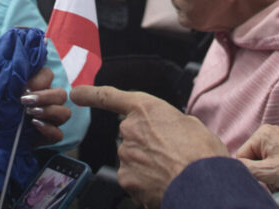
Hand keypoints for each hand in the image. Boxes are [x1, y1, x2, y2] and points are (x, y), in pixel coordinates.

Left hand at [20, 66, 71, 144]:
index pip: (48, 75)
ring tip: (29, 113)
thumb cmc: (1, 110)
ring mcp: (52, 119)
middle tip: (24, 100)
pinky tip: (35, 125)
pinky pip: (58, 134)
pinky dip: (48, 129)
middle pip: (61, 94)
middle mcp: (50, 102)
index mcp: (40, 87)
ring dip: (49, 111)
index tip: (23, 87)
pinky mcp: (50, 136)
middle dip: (44, 96)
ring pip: (65, 113)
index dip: (39, 79)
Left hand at [71, 85, 227, 208]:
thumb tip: (167, 131)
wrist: (203, 183)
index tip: (76, 94)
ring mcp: (126, 155)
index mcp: (147, 109)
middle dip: (144, 145)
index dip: (90, 95)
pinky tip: (162, 183)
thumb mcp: (190, 125)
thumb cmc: (202, 153)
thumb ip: (169, 123)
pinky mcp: (126, 178)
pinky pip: (132, 180)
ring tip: (170, 170)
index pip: (110, 97)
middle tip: (168, 154)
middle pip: (130, 136)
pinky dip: (144, 183)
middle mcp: (131, 129)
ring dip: (146, 165)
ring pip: (131, 159)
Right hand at [235, 124, 278, 193]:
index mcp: (262, 134)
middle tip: (275, 179)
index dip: (249, 170)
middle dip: (261, 173)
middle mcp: (269, 132)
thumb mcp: (267, 172)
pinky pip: (273, 161)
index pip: (241, 155)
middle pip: (252, 158)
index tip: (264, 177)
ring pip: (262, 162)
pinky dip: (277, 172)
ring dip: (269, 175)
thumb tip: (231, 168)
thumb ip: (246, 168)